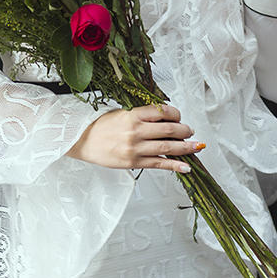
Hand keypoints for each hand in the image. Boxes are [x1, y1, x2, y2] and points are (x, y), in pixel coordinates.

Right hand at [67, 103, 202, 172]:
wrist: (81, 141)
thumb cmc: (99, 127)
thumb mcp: (120, 114)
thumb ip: (140, 116)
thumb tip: (162, 119)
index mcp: (132, 115)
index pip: (162, 111)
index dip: (175, 114)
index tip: (179, 117)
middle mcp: (136, 131)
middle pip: (169, 129)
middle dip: (184, 131)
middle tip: (190, 132)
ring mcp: (135, 148)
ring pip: (167, 147)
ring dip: (185, 147)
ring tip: (195, 147)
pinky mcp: (133, 162)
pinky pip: (159, 164)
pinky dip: (175, 165)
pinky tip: (186, 166)